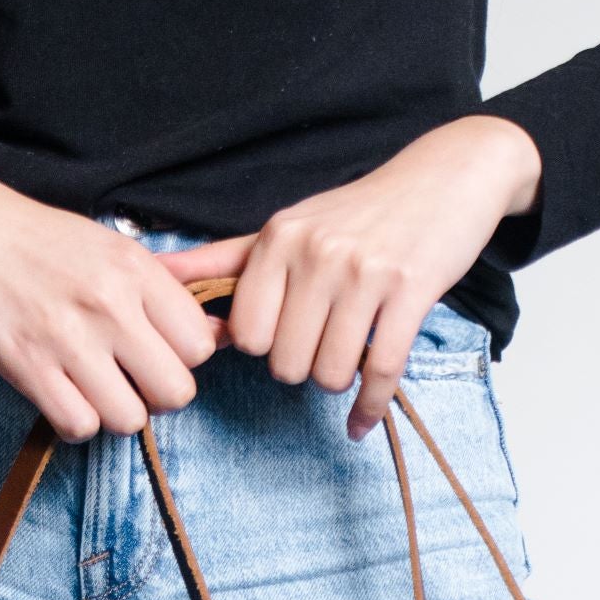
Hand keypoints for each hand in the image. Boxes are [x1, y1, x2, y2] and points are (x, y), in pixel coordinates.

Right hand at [0, 155, 218, 442]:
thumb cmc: (34, 238)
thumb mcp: (108, 246)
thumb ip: (159, 289)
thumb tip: (215, 334)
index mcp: (136, 269)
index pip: (200, 345)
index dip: (182, 360)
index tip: (155, 354)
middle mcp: (110, 304)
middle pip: (177, 391)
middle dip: (156, 396)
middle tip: (129, 381)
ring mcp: (68, 337)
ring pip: (129, 418)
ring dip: (113, 413)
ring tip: (93, 392)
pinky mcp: (26, 364)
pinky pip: (78, 425)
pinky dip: (74, 423)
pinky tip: (62, 399)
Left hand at [157, 117, 540, 439]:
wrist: (444, 178)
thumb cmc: (358, 213)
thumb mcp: (287, 228)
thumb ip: (224, 260)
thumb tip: (155, 273)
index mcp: (279, 239)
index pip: (247, 334)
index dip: (264, 348)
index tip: (284, 337)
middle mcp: (317, 254)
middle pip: (285, 362)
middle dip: (301, 369)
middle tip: (321, 348)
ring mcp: (365, 274)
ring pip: (330, 372)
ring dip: (338, 381)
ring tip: (348, 358)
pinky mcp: (410, 293)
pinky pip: (381, 372)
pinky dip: (369, 408)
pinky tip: (362, 421)